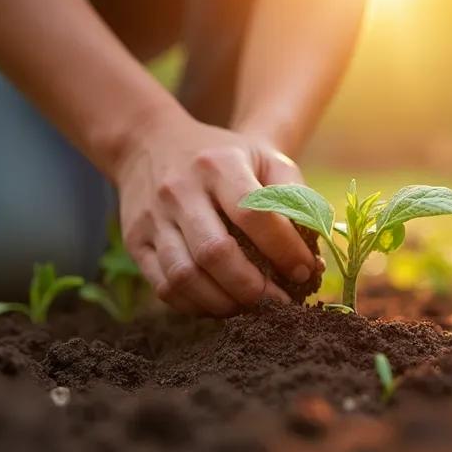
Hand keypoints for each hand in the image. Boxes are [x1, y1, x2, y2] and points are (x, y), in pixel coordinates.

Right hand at [109, 114, 320, 315]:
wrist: (149, 143)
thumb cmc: (221, 156)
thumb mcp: (263, 156)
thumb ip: (295, 194)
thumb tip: (315, 248)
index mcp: (219, 165)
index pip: (254, 214)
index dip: (284, 249)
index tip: (304, 270)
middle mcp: (180, 190)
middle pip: (215, 252)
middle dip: (253, 288)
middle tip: (278, 302)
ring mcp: (153, 218)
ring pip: (185, 276)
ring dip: (223, 303)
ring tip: (250, 308)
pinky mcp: (136, 242)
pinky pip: (164, 286)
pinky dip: (195, 305)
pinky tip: (220, 304)